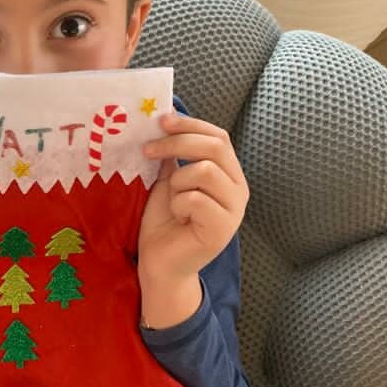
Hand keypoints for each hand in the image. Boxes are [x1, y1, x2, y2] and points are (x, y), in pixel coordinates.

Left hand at [137, 112, 249, 285]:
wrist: (160, 265)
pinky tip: (178, 218)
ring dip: (177, 182)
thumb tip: (166, 124)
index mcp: (228, 175)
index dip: (190, 124)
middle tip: (148, 150)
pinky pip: (195, 198)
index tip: (161, 120)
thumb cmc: (164, 225)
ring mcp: (234, 210)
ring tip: (172, 201)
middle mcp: (238, 190)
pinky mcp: (222, 229)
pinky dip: (178, 204)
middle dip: (177, 143)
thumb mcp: (168, 183)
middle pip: (215, 147)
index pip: (218, 137)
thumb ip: (174, 158)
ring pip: (203, 171)